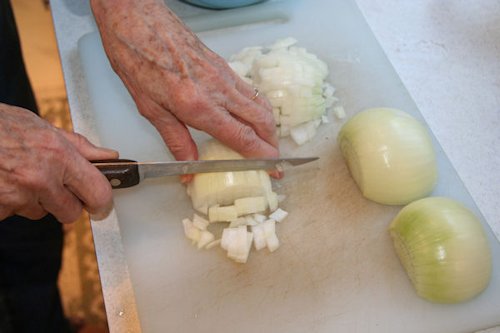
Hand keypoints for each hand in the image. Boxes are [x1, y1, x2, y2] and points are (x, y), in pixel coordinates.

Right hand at [0, 103, 118, 222]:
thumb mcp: (42, 127)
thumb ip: (79, 146)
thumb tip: (109, 157)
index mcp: (59, 155)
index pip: (97, 192)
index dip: (102, 202)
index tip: (101, 205)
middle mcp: (41, 179)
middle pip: (71, 213)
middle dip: (66, 204)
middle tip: (53, 186)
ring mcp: (17, 197)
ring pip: (40, 213)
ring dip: (34, 201)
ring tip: (18, 174)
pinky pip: (13, 213)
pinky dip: (9, 203)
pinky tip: (2, 182)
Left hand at [90, 0, 278, 162]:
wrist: (138, 19)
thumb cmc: (137, 58)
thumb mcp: (150, 108)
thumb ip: (175, 140)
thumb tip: (189, 167)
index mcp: (198, 105)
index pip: (242, 136)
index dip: (261, 156)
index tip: (272, 168)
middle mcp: (218, 89)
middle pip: (261, 120)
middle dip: (273, 144)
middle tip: (274, 160)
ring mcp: (224, 75)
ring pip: (260, 103)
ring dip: (269, 126)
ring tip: (268, 142)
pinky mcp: (223, 65)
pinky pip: (251, 90)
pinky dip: (260, 108)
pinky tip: (253, 116)